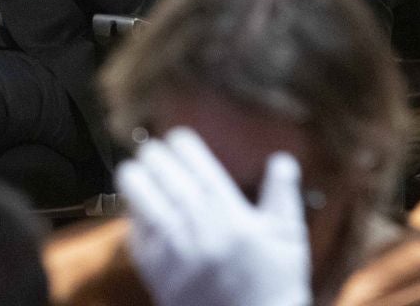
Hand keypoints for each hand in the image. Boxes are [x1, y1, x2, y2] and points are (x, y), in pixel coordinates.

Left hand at [119, 129, 311, 305]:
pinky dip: (133, 219)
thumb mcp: (288, 238)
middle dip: (155, 159)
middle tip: (150, 148)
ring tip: (131, 169)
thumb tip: (282, 159)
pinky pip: (139, 238)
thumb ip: (282, 196)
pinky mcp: (159, 275)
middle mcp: (201, 231)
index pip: (200, 168)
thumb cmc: (276, 283)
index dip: (183, 147)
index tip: (176, 136)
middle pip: (168, 181)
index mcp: (233, 218)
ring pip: (146, 205)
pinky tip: (134, 207)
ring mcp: (176, 254)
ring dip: (135, 182)